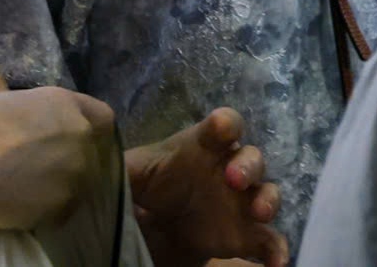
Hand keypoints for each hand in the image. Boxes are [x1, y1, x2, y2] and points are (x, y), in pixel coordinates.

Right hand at [0, 86, 113, 231]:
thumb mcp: (12, 106)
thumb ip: (37, 120)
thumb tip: (34, 134)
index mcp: (67, 105)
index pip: (101, 118)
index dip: (89, 131)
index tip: (73, 143)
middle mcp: (81, 136)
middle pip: (89, 155)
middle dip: (68, 164)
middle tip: (35, 173)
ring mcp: (76, 171)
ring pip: (74, 186)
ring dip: (53, 191)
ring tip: (18, 192)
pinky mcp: (63, 204)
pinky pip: (57, 212)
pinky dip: (40, 213)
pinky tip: (15, 207)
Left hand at [127, 107, 287, 266]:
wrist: (161, 225)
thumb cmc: (150, 187)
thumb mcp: (132, 175)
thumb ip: (123, 167)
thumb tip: (99, 162)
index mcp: (204, 148)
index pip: (222, 126)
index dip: (225, 124)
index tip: (222, 128)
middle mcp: (230, 169)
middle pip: (251, 158)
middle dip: (248, 165)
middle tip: (235, 178)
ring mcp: (243, 202)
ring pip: (267, 193)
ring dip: (268, 199)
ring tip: (261, 212)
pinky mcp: (247, 233)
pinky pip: (269, 239)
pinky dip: (276, 250)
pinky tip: (277, 262)